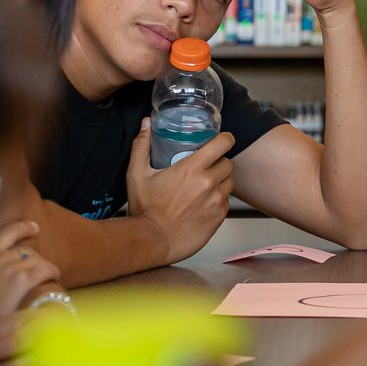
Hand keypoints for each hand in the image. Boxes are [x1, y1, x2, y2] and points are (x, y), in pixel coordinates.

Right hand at [0, 219, 61, 320]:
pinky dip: (52, 271)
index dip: (23, 228)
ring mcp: (10, 267)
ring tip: (45, 279)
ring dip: (42, 268)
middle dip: (33, 260)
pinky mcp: (22, 280)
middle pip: (25, 251)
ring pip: (37, 259)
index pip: (6, 233)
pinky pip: (45, 269)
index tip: (35, 228)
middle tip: (36, 274)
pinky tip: (54, 277)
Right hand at [126, 118, 234, 263]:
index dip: (225, 139)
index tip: (221, 140)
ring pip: (229, 183)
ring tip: (204, 186)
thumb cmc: (145, 209)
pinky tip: (203, 203)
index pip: (223, 143)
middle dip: (219, 162)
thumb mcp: (137, 174)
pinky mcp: (219, 217)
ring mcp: (216, 201)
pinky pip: (225, 202)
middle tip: (206, 167)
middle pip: (228, 163)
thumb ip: (142, 146)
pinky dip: (218, 200)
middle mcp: (209, 183)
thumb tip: (146, 124)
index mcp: (192, 168)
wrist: (154, 241)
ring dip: (220, 181)